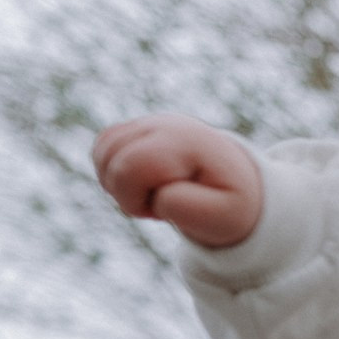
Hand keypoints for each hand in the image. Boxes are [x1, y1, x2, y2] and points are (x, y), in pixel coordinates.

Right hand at [92, 114, 263, 249]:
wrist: (236, 179)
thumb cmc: (229, 200)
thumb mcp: (224, 216)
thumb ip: (191, 209)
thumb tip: (161, 195)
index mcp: (186, 141)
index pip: (131, 167)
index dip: (135, 199)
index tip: (163, 209)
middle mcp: (163, 124)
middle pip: (110, 158)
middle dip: (125, 194)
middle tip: (159, 202)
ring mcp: (147, 122)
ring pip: (102, 152)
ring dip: (118, 184)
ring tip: (153, 192)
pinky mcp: (135, 128)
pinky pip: (102, 149)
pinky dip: (113, 173)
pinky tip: (141, 183)